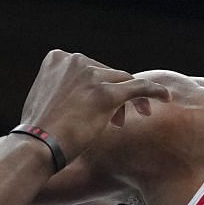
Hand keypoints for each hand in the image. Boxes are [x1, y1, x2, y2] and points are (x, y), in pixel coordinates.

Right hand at [16, 51, 170, 161]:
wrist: (36, 146)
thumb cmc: (38, 131)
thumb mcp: (44, 98)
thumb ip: (62, 87)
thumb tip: (77, 95)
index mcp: (57, 58)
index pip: (91, 68)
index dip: (97, 87)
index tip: (97, 106)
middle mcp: (75, 61)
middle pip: (108, 74)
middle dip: (112, 96)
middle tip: (114, 122)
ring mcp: (91, 76)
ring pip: (123, 83)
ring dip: (126, 101)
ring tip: (120, 124)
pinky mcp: (106, 93)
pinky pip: (139, 88)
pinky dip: (154, 92)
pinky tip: (166, 97)